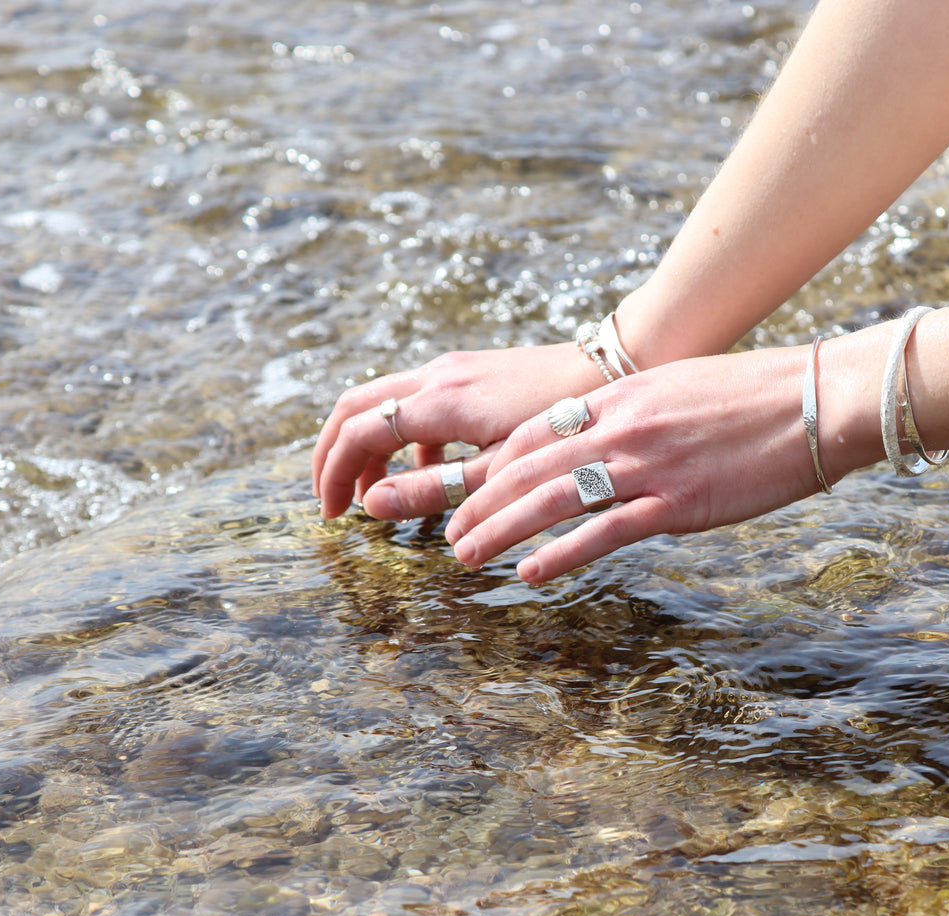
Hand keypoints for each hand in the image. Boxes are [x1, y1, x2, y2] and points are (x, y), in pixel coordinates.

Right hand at [311, 343, 605, 518]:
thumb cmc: (563, 426)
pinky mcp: (473, 370)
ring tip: (378, 494)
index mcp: (439, 400)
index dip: (336, 475)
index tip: (335, 515)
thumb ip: (435, 489)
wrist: (614, 367)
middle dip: (335, 454)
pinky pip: (418, 400)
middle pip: (356, 407)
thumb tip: (372, 507)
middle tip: (333, 500)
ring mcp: (455, 368)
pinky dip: (405, 436)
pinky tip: (431, 470)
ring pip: (385, 401)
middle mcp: (437, 375)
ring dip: (370, 446)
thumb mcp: (498, 471)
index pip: (358, 432)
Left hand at [442, 347, 835, 582]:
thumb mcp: (679, 389)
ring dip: (499, 530)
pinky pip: (603, 533)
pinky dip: (560, 556)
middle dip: (479, 502)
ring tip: (466, 556)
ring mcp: (647, 465)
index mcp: (620, 396)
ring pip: (550, 500)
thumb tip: (608, 438)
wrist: (818, 399)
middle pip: (527, 467)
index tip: (471, 489)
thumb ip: (635, 413)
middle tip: (450, 533)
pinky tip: (529, 575)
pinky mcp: (677, 503)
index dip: (494, 464)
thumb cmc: (758, 396)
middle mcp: (622, 427)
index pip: (534, 431)